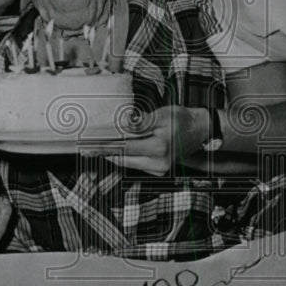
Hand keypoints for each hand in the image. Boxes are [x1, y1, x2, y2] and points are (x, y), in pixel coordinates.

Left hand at [81, 106, 209, 175]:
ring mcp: (158, 169)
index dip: (103, 147)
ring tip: (95, 149)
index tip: (87, 147)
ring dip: (112, 155)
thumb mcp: (162, 115)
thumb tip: (122, 125)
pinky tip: (114, 150)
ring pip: (127, 163)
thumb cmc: (183, 119)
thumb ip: (141, 122)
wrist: (200, 130)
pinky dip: (124, 157)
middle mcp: (158, 163)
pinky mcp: (157, 169)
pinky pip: (135, 163)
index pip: (124, 148)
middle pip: (122, 159)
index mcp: (158, 148)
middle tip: (85, 149)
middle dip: (103, 153)